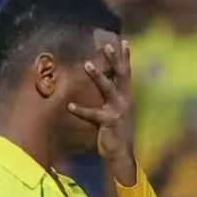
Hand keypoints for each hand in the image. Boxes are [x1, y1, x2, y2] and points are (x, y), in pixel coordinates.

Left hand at [68, 41, 136, 184]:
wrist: (121, 155)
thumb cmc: (117, 132)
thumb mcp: (117, 111)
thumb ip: (112, 97)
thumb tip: (105, 82)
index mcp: (126, 97)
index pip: (126, 74)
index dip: (125, 58)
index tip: (123, 42)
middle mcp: (125, 101)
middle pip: (122, 76)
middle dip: (115, 60)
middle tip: (107, 46)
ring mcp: (118, 111)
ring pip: (108, 89)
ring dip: (97, 76)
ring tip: (86, 64)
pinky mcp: (109, 122)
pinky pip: (93, 114)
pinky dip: (81, 110)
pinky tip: (70, 106)